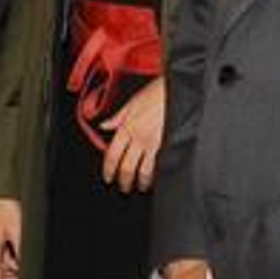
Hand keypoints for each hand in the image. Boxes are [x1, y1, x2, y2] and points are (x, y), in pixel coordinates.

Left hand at [100, 77, 165, 192]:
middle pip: (126, 166)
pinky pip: (159, 166)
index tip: (108, 178)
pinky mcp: (168, 145)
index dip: (108, 169)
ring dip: (140, 182)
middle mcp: (138, 137)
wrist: (176, 90)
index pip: (112, 154)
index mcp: (126, 127)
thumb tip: (103, 126)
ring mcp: (153, 143)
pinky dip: (156, 176)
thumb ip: (116, 117)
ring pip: (143, 170)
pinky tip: (156, 180)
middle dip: (123, 181)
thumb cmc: (155, 92)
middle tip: (123, 188)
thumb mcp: (131, 102)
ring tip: (140, 187)